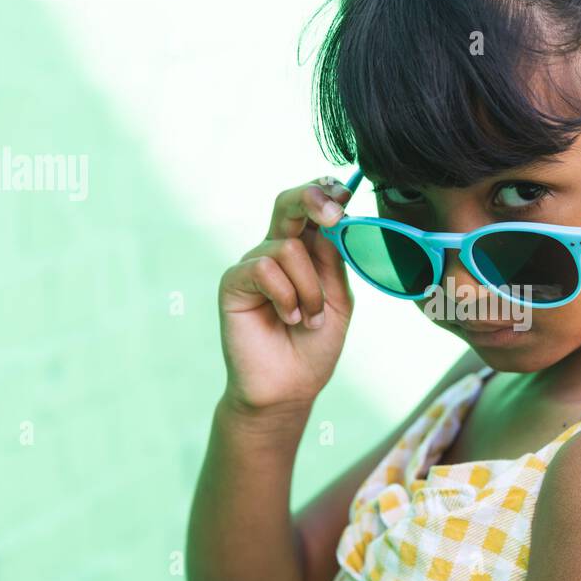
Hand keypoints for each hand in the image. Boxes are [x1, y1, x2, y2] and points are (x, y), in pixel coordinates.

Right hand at [217, 176, 354, 412]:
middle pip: (288, 204)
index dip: (326, 193)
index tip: (345, 193)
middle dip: (313, 198)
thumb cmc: (314, 346)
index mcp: (306, 252)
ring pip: (287, 248)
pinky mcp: (234, 282)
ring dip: (309, 288)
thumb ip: (334, 261)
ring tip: (309, 318)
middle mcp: (276, 251)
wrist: (289, 387)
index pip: (312, 210)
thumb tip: (334, 221)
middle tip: (335, 213)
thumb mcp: (338, 299)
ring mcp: (253, 265)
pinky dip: (285, 295)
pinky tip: (288, 318)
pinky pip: (265, 269)